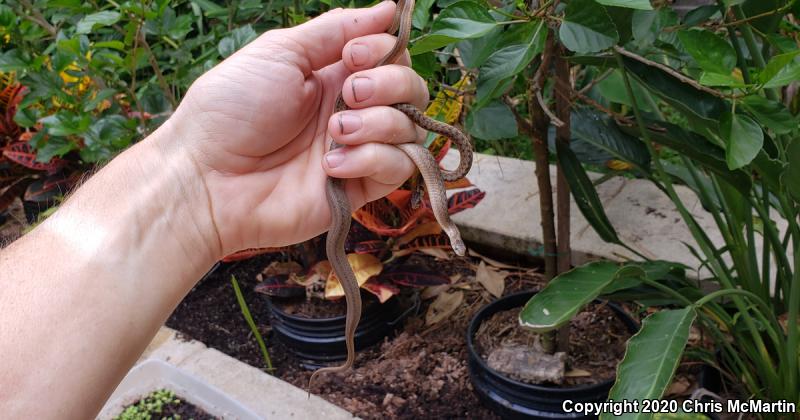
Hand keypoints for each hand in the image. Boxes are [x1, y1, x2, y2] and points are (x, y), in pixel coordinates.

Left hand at [158, 1, 428, 255]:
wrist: (207, 177)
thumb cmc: (231, 110)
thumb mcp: (281, 52)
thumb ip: (337, 28)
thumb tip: (388, 8)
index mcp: (335, 75)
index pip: (392, 56)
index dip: (384, 51)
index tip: (353, 56)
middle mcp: (352, 110)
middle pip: (412, 90)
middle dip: (388, 85)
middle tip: (348, 95)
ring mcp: (358, 150)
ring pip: (410, 128)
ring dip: (377, 124)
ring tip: (332, 133)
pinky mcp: (358, 188)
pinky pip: (397, 168)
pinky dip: (370, 159)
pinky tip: (330, 165)